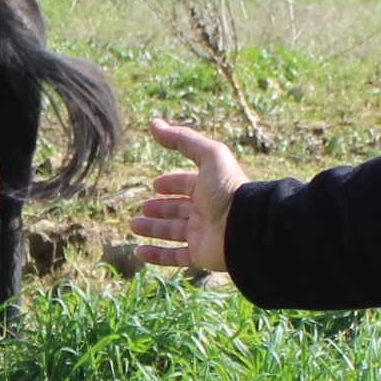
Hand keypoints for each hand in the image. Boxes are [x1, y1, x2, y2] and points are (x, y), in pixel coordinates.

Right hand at [127, 118, 247, 274]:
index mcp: (209, 187)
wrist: (247, 227)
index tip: (155, 185)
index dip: (171, 184)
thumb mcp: (208, 156)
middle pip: (178, 209)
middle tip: (142, 208)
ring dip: (153, 229)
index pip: (186, 184)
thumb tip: (153, 123)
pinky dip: (157, 256)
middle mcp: (206, 210)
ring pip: (172, 232)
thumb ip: (182, 140)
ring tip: (133, 226)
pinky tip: (140, 252)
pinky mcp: (200, 255)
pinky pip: (175, 257)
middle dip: (159, 208)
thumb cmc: (228, 189)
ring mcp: (203, 234)